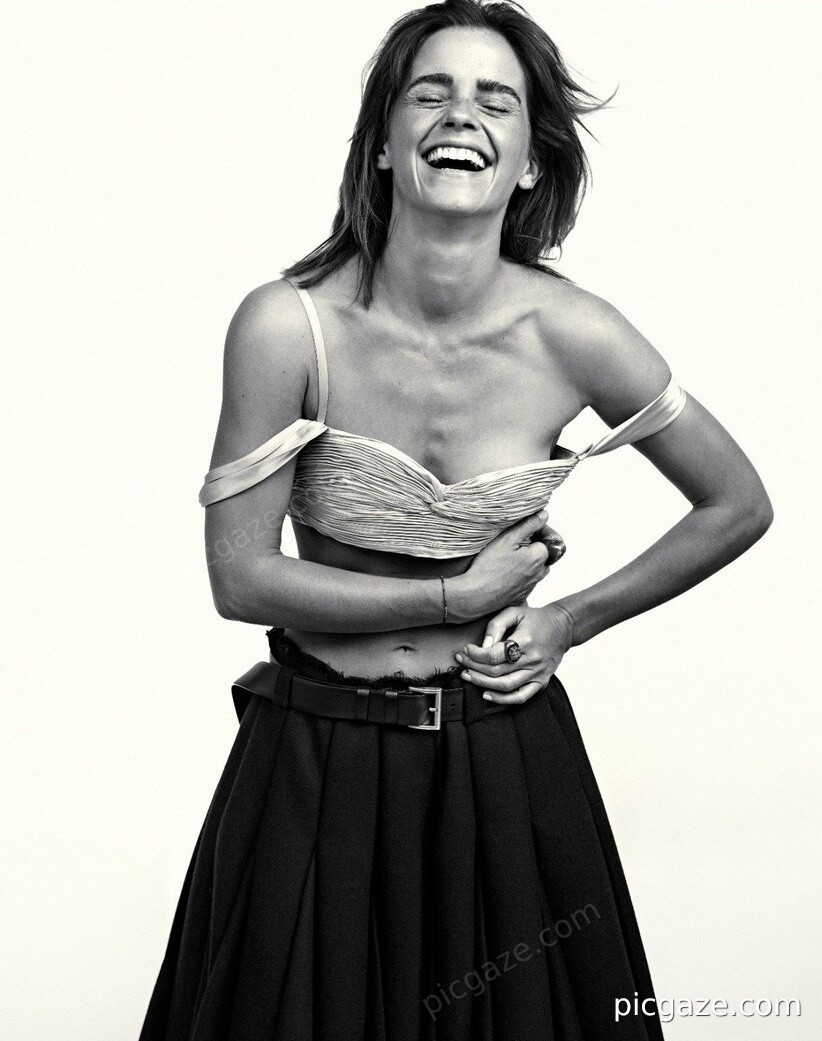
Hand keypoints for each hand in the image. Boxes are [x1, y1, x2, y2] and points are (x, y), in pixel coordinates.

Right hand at [447, 512, 564, 623]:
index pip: (548, 538)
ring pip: (534, 568)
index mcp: (539, 557)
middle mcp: (539, 573)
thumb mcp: (507, 539)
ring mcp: (531, 586)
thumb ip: (529, 525)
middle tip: (512, 543)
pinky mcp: (521, 596)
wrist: (476, 596)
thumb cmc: (490, 567)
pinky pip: (525, 581)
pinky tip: (503, 572)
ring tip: (506, 558)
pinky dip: (518, 574)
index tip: (522, 530)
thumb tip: (544, 515)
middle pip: (542, 554)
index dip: (536, 531)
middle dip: (531, 547)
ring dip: (525, 561)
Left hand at [455, 603, 574, 703]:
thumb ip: (496, 626)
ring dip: (482, 684)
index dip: (476, 655)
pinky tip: (487, 695)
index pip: (494, 654)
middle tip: (462, 663)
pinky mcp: (541, 682)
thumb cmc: (536, 619)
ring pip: (505, 686)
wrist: (563, 628)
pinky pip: (520, 697)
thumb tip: (482, 646)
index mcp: (525, 641)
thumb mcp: (514, 612)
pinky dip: (503, 700)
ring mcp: (537, 673)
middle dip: (474, 668)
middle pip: (497, 671)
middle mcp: (532, 660)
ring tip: (468, 677)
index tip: (466, 650)